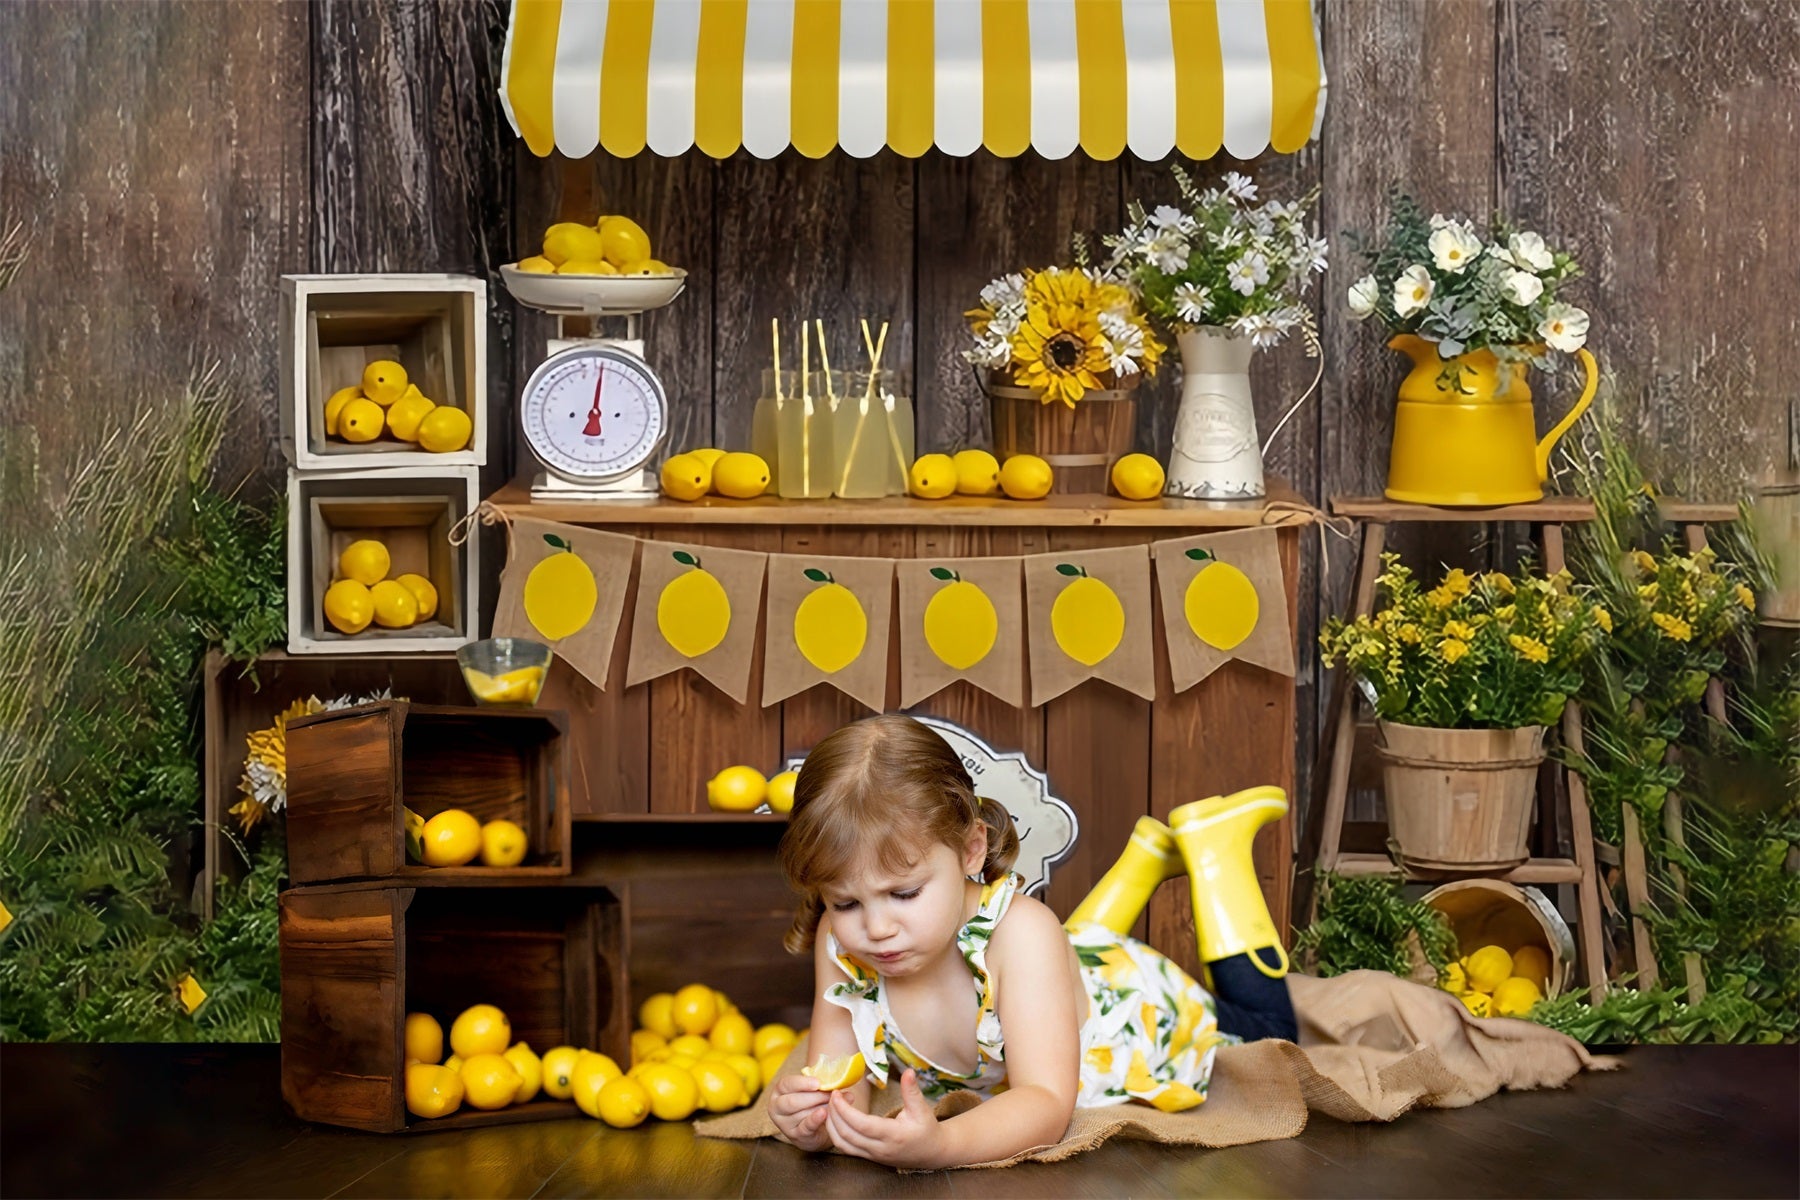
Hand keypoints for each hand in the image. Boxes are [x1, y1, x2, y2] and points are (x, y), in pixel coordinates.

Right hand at [766, 1071, 832, 1151]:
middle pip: (792, 1101)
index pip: (786, 1084)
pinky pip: (805, 1127)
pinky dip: (815, 1119)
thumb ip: (822, 1085)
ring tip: (834, 1104)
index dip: (802, 1083)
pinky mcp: (795, 1136)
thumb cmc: (811, 1103)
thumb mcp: (812, 1090)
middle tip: (831, 1094)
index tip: (818, 1083)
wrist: (813, 1129)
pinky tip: (824, 1113)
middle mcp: (777, 1107)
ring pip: (801, 1114)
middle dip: (815, 1097)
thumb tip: (842, 1085)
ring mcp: (784, 1124)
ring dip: (820, 1107)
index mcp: (779, 1091)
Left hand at [824, 1069, 945, 1168]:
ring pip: (843, 1145)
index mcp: (893, 1136)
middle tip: (830, 1095)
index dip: (845, 1110)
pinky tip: (835, 1119)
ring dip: (832, 1126)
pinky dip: (836, 1134)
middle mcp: (880, 1148)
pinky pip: (846, 1149)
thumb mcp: (922, 1109)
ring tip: (830, 1106)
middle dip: (834, 1115)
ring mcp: (873, 1155)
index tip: (836, 1094)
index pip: (862, 1125)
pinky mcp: (869, 1157)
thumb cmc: (926, 1129)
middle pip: (847, 1135)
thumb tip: (909, 1071)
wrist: (930, 1154)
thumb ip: (912, 1091)